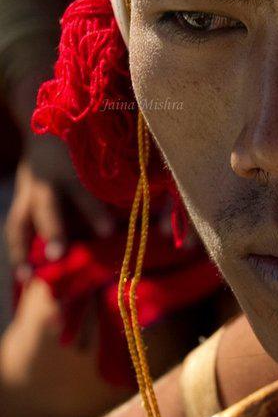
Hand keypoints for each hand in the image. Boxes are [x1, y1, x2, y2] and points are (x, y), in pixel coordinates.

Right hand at [5, 134, 114, 279]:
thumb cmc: (78, 156)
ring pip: (21, 221)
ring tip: (27, 277)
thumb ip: (107, 193)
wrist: (41, 139)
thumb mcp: (94, 166)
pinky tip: (24, 275)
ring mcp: (26, 195)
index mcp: (67, 169)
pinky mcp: (19, 207)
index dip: (93, 212)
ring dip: (22, 250)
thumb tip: (121, 227)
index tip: (108, 232)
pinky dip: (19, 252)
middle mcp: (44, 183)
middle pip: (46, 206)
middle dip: (52, 230)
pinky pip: (16, 230)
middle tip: (57, 255)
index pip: (81, 191)